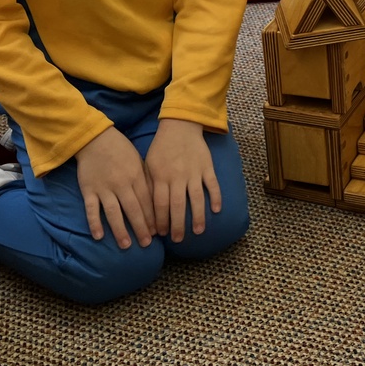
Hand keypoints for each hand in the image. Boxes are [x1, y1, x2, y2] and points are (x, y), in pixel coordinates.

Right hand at [76, 127, 155, 248]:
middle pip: (133, 209)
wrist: (96, 139)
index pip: (147, 201)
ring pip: (113, 212)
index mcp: (136, 176)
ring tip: (126, 245)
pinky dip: (94, 222)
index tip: (157, 232)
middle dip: (141, 227)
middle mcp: (121, 183)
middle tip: (146, 244)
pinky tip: (99, 236)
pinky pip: (91, 208)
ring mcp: (104, 187)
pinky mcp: (88, 189)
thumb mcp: (138, 161)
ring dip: (120, 230)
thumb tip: (158, 199)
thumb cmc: (121, 150)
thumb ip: (146, 180)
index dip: (152, 217)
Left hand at [145, 119, 220, 241]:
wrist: (180, 126)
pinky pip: (212, 184)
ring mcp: (194, 172)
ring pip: (196, 198)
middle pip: (178, 205)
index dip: (160, 221)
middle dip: (177, 225)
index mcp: (161, 176)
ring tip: (198, 231)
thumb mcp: (149, 164)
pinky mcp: (207, 166)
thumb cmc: (161, 147)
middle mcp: (177, 176)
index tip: (161, 235)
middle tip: (178, 239)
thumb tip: (148, 210)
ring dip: (197, 216)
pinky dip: (215, 197)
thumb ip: (150, 185)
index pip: (160, 204)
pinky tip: (216, 210)